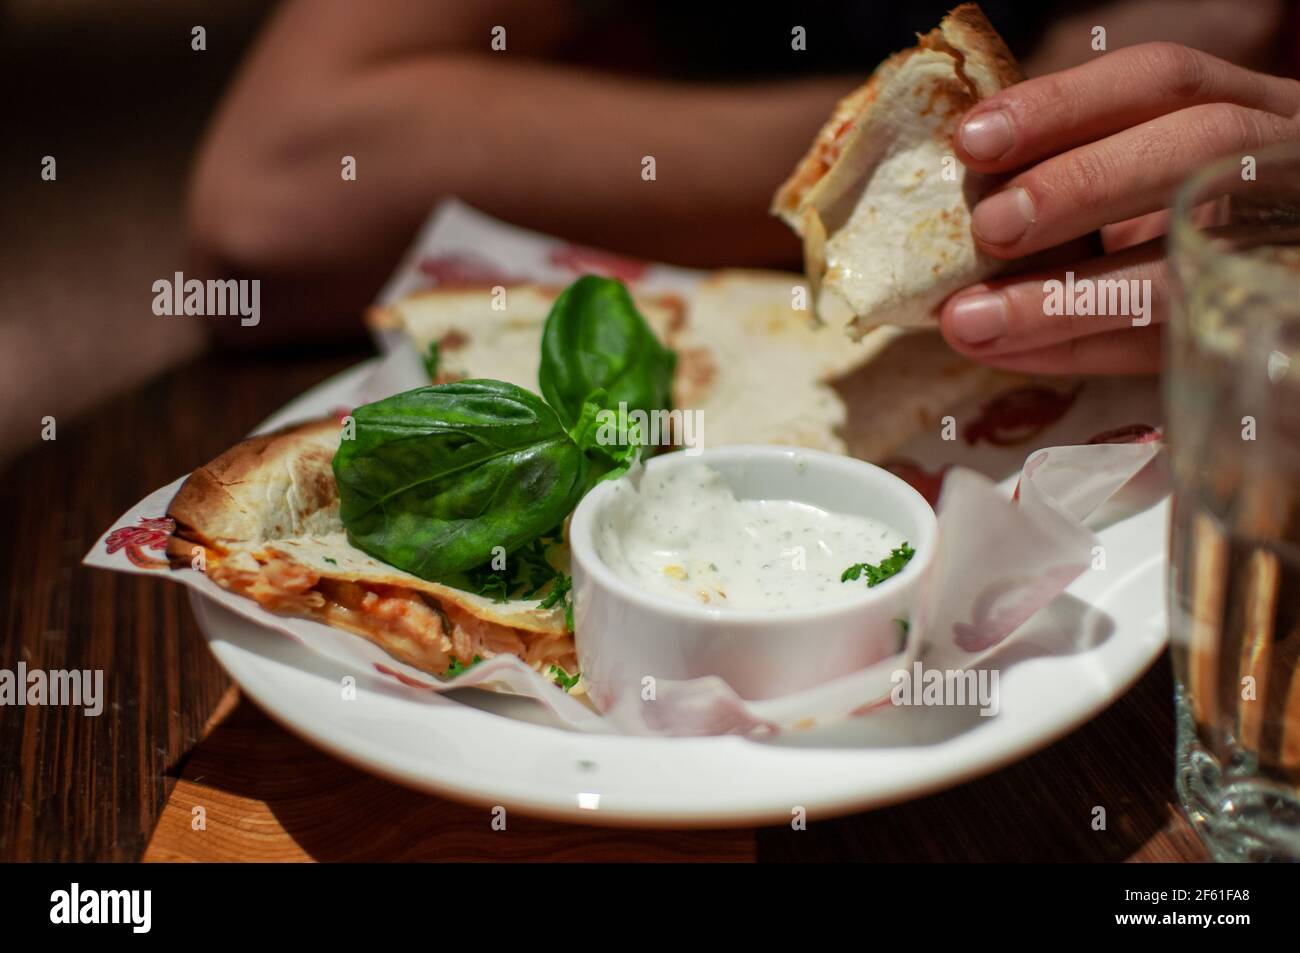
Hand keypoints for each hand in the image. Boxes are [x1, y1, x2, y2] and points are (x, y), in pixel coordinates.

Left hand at [942, 42, 1299, 373]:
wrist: (1264, 297)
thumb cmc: (1169, 220)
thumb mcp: (1137, 173)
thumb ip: (1075, 165)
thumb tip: (958, 193)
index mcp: (1244, 107)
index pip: (1162, 81)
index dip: (1064, 105)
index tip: (972, 140)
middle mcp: (1277, 165)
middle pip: (1199, 149)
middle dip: (1082, 185)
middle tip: (990, 226)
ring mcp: (1280, 247)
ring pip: (1187, 264)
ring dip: (1064, 296)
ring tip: (970, 319)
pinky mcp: (1258, 325)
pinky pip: (1168, 345)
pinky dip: (1078, 348)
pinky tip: (1004, 353)